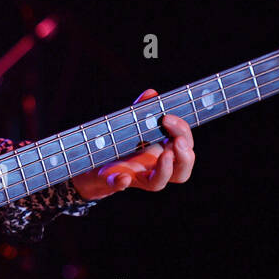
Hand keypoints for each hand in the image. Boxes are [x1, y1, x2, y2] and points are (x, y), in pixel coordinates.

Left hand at [70, 89, 194, 201]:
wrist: (93, 164)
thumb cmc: (120, 143)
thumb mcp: (132, 124)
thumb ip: (142, 110)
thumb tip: (151, 94)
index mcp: (164, 153)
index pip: (185, 146)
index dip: (182, 131)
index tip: (168, 117)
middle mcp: (154, 170)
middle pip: (181, 172)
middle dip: (184, 155)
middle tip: (177, 141)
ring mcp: (135, 178)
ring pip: (157, 184)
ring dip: (165, 170)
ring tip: (166, 154)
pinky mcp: (114, 180)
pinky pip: (119, 185)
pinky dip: (121, 181)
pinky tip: (124, 177)